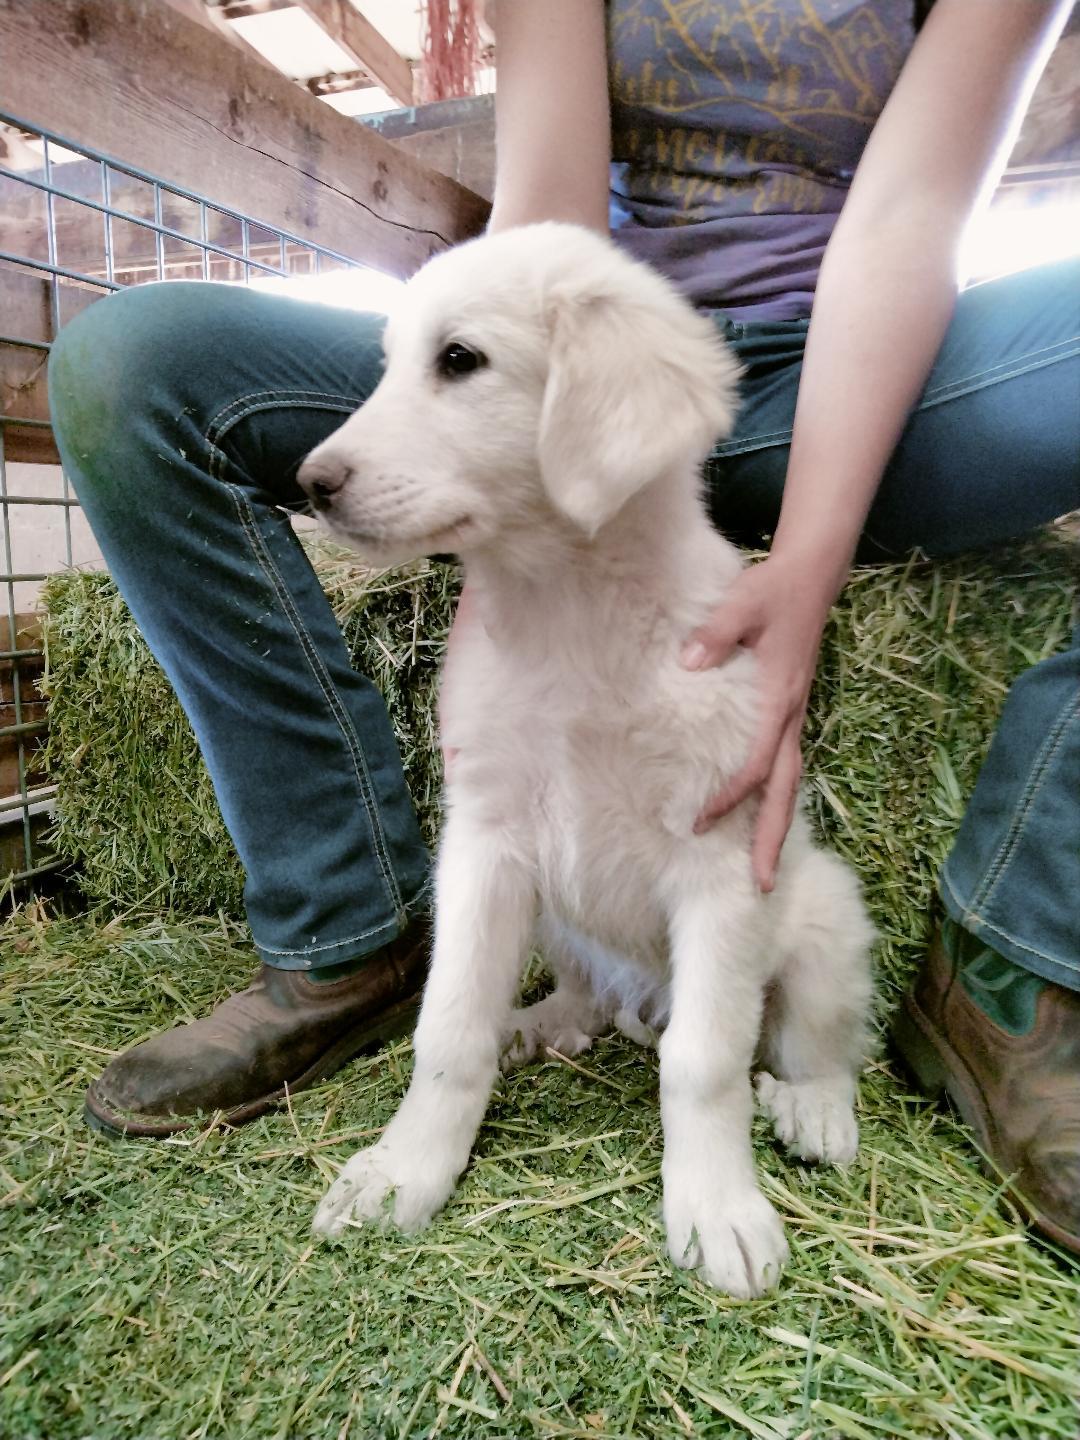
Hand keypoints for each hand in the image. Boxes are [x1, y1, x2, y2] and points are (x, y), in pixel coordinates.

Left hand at [681, 554, 836, 891]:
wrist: (812, 576)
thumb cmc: (773, 590)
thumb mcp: (743, 603)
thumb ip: (715, 633)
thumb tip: (689, 663)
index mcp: (779, 699)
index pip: (757, 763)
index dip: (731, 795)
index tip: (701, 821)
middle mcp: (791, 715)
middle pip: (785, 790)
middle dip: (772, 839)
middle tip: (760, 886)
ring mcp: (794, 715)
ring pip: (788, 782)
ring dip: (775, 825)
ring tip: (763, 868)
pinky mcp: (789, 709)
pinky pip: (784, 764)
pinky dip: (774, 796)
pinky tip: (759, 815)